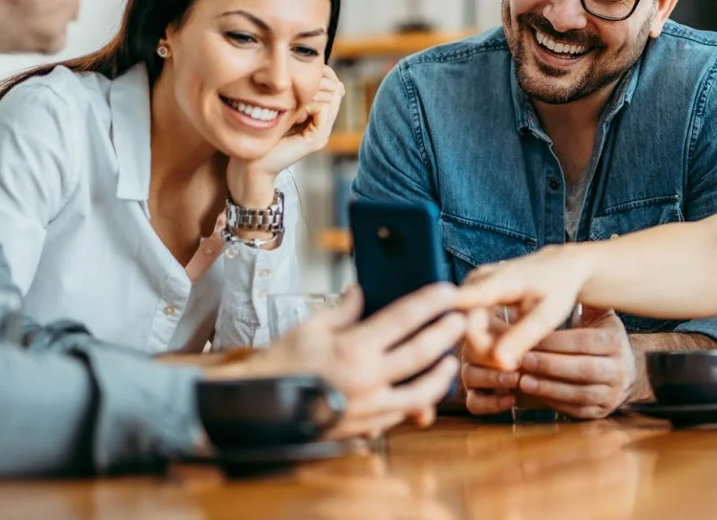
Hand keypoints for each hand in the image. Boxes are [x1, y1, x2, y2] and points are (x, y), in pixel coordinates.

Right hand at [204, 283, 463, 439]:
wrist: (255, 409)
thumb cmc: (280, 365)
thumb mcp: (310, 327)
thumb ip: (343, 309)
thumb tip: (363, 289)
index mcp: (352, 349)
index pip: (404, 318)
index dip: (430, 302)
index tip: (448, 290)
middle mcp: (366, 380)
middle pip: (422, 353)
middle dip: (447, 333)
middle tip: (461, 320)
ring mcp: (368, 409)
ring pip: (422, 393)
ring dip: (441, 375)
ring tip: (449, 361)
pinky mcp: (365, 428)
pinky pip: (401, 414)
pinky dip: (417, 402)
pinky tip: (423, 390)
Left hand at [226, 66, 344, 207]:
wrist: (252, 166)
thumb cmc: (259, 137)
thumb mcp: (278, 111)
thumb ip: (291, 97)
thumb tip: (300, 74)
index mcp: (315, 120)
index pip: (333, 89)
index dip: (323, 75)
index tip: (303, 70)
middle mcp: (323, 127)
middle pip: (336, 91)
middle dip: (321, 78)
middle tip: (300, 76)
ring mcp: (322, 134)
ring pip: (332, 97)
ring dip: (314, 88)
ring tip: (295, 90)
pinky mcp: (316, 139)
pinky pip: (322, 109)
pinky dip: (309, 100)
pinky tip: (293, 104)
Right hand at [455, 246, 594, 371]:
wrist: (559, 265)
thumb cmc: (558, 288)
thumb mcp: (548, 313)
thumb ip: (523, 337)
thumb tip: (500, 363)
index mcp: (495, 281)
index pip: (469, 316)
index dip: (478, 343)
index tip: (502, 363)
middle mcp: (475, 281)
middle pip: (463, 327)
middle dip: (484, 352)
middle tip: (512, 366)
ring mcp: (470, 287)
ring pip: (463, 328)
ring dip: (484, 348)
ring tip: (512, 358)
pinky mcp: (471, 294)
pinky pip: (467, 324)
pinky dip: (485, 341)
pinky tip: (506, 349)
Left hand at [465, 308, 636, 419]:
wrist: (622, 371)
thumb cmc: (600, 338)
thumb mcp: (598, 317)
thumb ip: (584, 303)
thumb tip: (566, 278)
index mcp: (615, 342)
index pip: (583, 342)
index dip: (554, 342)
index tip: (529, 340)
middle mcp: (619, 369)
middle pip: (580, 369)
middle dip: (548, 365)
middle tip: (521, 359)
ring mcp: (611, 394)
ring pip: (577, 392)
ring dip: (546, 386)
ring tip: (522, 378)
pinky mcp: (599, 412)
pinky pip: (574, 409)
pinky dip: (552, 401)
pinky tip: (532, 393)